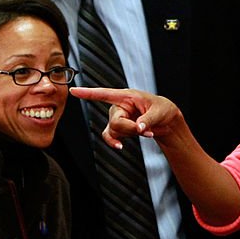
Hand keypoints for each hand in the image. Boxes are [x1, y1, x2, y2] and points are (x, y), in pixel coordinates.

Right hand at [70, 86, 184, 148]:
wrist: (166, 122)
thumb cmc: (163, 110)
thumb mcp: (159, 112)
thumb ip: (148, 119)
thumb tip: (138, 128)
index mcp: (127, 96)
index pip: (104, 94)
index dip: (88, 93)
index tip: (73, 91)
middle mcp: (118, 107)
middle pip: (115, 121)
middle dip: (130, 128)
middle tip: (144, 129)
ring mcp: (117, 119)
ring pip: (114, 130)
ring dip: (130, 134)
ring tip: (147, 133)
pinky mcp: (119, 129)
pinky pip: (110, 137)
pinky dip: (115, 143)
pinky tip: (120, 147)